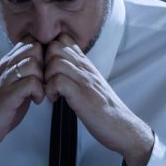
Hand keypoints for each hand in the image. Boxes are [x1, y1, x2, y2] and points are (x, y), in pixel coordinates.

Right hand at [0, 39, 44, 165]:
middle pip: (33, 48)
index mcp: (5, 64)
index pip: (29, 42)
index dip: (43, 54)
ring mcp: (4, 81)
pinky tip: (36, 101)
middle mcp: (3, 68)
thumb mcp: (13, 86)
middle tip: (45, 82)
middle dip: (45, 64)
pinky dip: (39, 92)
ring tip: (40, 93)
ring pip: (33, 64)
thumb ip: (25, 75)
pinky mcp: (7, 96)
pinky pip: (31, 83)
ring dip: (43, 79)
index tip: (45, 71)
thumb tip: (45, 67)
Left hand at [44, 34, 153, 165]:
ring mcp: (85, 80)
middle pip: (55, 47)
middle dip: (43, 62)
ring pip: (55, 62)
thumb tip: (61, 67)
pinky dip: (51, 90)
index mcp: (86, 64)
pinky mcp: (82, 95)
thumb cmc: (104, 109)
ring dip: (46, 77)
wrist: (121, 126)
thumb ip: (78, 72)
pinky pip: (58, 81)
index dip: (49, 50)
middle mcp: (86, 68)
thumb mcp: (91, 84)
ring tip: (51, 91)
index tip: (46, 67)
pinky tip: (55, 99)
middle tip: (45, 79)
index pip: (64, 39)